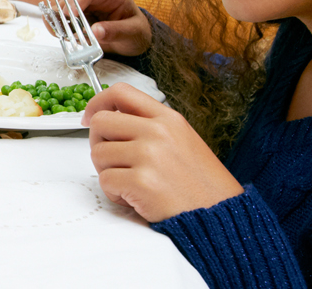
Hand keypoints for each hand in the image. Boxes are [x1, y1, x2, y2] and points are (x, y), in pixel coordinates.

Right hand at [64, 0, 151, 55]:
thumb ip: (115, 31)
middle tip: (59, 28)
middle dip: (64, 12)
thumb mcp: (132, 33)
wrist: (135, 39)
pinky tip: (57, 33)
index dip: (76, 1)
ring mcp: (86, 5)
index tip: (68, 15)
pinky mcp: (80, 16)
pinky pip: (65, 18)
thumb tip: (96, 32)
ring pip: (65, 7)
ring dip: (59, 20)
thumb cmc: (137, 33)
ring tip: (56, 32)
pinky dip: (59, 25)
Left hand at [82, 83, 243, 221]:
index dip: (98, 103)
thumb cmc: (201, 186)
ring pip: (98, 153)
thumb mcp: (183, 141)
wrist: (220, 219)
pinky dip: (115, 193)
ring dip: (109, 172)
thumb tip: (113, 118)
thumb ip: (150, 126)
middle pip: (101, 123)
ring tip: (133, 184)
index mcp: (169, 119)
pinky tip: (136, 198)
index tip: (90, 117)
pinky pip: (105, 181)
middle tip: (114, 161)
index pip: (121, 92)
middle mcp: (158, 132)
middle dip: (99, 144)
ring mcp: (149, 155)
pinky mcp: (141, 182)